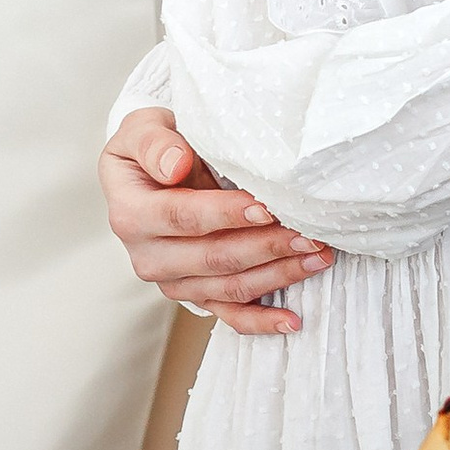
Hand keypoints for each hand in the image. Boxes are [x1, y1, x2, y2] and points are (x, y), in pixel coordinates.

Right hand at [100, 108, 332, 335]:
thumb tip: (175, 165)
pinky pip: (229, 313)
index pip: (182, 217)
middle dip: (267, 246)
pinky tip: (293, 320)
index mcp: (131, 215)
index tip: (266, 206)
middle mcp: (148, 256)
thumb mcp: (143, 128)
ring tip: (318, 256)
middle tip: (310, 233)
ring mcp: (173, 281)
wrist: (156, 170)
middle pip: (213, 257)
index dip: (225, 214)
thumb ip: (154, 142)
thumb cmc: (155, 147)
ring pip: (229, 287)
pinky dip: (261, 320)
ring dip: (277, 275)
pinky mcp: (195, 294)